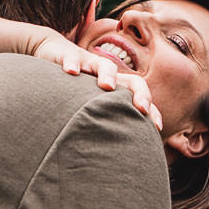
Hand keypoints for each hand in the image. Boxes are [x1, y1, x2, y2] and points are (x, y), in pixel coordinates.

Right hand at [30, 34, 161, 129]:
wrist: (52, 54)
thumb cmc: (73, 88)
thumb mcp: (88, 106)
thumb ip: (101, 122)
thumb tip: (109, 154)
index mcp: (116, 90)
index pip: (140, 98)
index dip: (151, 111)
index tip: (156, 127)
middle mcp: (108, 77)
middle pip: (133, 81)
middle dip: (141, 94)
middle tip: (142, 108)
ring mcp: (90, 65)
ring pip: (105, 66)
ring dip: (108, 76)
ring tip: (106, 87)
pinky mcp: (69, 56)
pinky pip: (72, 58)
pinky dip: (72, 63)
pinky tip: (71, 72)